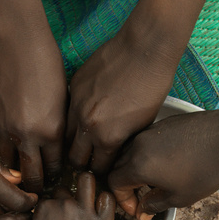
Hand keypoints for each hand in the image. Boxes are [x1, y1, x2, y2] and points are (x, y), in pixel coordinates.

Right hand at [0, 23, 65, 192]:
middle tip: (35, 187)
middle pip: (29, 176)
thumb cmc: (45, 60)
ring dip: (11, 171)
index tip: (53, 179)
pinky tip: (4, 147)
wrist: (14, 38)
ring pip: (6, 165)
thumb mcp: (62, 97)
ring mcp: (3, 128)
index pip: (53, 167)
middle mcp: (26, 135)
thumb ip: (57, 125)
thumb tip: (53, 144)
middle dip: (33, 185)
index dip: (53, 175)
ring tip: (16, 173)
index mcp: (51, 130)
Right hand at [30, 172, 115, 219]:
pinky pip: (108, 199)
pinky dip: (106, 201)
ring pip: (87, 181)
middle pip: (65, 191)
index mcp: (43, 210)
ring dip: (87, 186)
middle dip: (67, 199)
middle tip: (72, 212)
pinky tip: (103, 208)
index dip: (53, 207)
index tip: (57, 216)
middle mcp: (63, 206)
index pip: (49, 198)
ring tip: (89, 194)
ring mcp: (84, 212)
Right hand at [65, 25, 180, 175]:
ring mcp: (76, 104)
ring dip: (74, 140)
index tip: (104, 169)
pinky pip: (67, 110)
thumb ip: (123, 142)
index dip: (102, 171)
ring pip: (65, 135)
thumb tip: (114, 153)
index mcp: (107, 138)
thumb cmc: (152, 84)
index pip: (97, 169)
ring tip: (84, 138)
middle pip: (75, 158)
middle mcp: (87, 125)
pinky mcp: (74, 86)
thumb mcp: (143, 123)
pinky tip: (86, 113)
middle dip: (83, 162)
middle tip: (90, 158)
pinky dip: (74, 116)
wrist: (144, 48)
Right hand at [109, 109, 218, 219]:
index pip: (114, 183)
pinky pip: (147, 140)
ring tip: (156, 180)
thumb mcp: (180, 197)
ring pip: (132, 152)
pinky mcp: (164, 123)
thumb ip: (155, 203)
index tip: (138, 209)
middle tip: (143, 197)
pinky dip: (149, 154)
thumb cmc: (205, 171)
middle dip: (127, 185)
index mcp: (138, 165)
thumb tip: (143, 209)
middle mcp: (138, 145)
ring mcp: (151, 131)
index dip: (123, 200)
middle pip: (119, 166)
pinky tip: (168, 162)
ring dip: (137, 168)